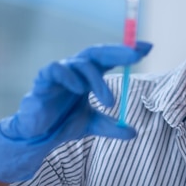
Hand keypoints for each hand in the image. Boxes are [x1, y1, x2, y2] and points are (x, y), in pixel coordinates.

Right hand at [0, 41, 152, 182]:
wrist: (37, 137)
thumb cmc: (63, 123)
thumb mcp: (92, 125)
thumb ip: (112, 127)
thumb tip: (134, 133)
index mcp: (88, 76)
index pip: (109, 58)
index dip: (127, 52)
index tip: (148, 48)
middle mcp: (76, 69)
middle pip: (98, 52)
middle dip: (118, 51)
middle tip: (136, 56)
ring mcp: (60, 72)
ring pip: (82, 63)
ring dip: (98, 81)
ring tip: (108, 102)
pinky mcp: (43, 79)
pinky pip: (57, 69)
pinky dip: (70, 77)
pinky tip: (79, 90)